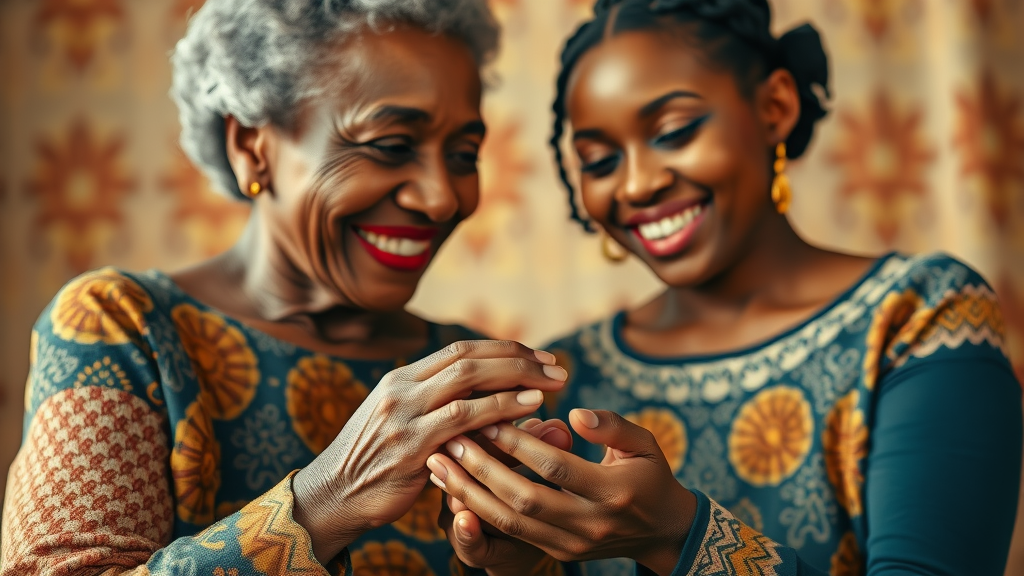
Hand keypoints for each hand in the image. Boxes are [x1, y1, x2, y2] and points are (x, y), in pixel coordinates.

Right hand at [291, 340, 568, 563]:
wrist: (332, 497)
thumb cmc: (378, 465)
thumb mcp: (404, 424)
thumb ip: (443, 408)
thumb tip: (498, 396)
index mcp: (401, 379)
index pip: (459, 350)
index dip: (503, 349)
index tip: (539, 355)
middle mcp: (401, 389)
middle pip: (467, 357)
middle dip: (517, 357)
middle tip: (556, 365)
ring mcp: (402, 415)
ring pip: (467, 380)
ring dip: (516, 377)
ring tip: (552, 382)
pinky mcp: (410, 446)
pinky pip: (462, 419)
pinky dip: (500, 408)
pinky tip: (529, 406)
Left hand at [427, 409, 696, 575]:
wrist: (663, 531)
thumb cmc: (651, 474)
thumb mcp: (645, 443)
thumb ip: (613, 426)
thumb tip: (574, 413)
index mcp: (614, 492)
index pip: (556, 468)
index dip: (519, 444)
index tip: (489, 418)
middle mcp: (590, 523)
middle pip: (525, 499)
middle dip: (483, 470)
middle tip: (452, 439)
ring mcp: (572, 543)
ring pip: (511, 522)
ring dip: (470, 493)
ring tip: (441, 464)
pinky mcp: (558, 552)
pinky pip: (512, 533)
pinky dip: (480, 510)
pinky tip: (455, 488)